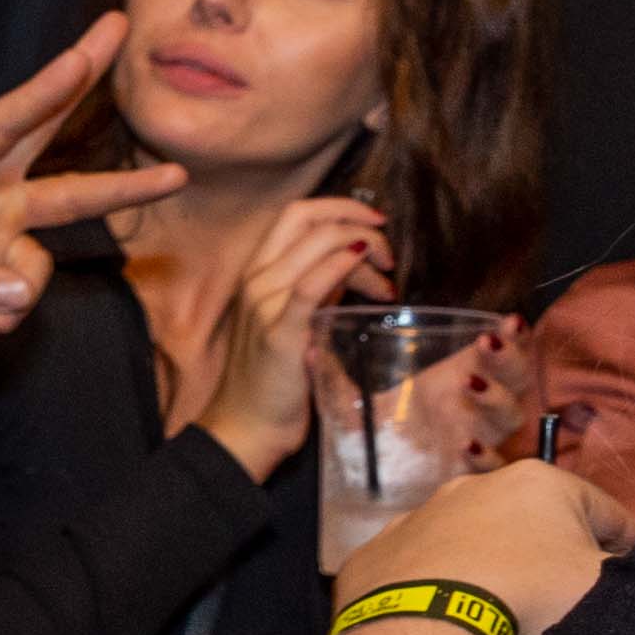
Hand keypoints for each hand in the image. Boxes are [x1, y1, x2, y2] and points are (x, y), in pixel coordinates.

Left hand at [0, 19, 186, 350]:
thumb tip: (21, 290)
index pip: (2, 123)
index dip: (44, 91)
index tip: (83, 54)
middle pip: (46, 129)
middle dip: (84, 80)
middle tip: (118, 27)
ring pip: (67, 205)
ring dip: (119, 195)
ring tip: (170, 182)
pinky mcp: (2, 259)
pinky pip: (32, 278)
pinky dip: (19, 301)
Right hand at [182, 194, 397, 477]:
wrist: (247, 427)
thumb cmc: (273, 378)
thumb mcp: (297, 318)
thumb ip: (320, 287)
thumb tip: (357, 262)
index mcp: (256, 274)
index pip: (296, 214)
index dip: (340, 207)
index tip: (375, 224)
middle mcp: (256, 280)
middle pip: (307, 218)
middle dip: (358, 219)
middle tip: (387, 253)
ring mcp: (265, 304)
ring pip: (319, 244)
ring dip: (365, 250)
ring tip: (386, 284)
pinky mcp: (279, 331)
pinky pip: (312, 284)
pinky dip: (344, 266)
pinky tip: (368, 272)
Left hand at [334, 456, 627, 634]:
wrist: (421, 626)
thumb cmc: (528, 598)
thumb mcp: (603, 588)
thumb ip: (630, 576)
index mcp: (540, 483)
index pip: (608, 514)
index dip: (632, 546)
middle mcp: (475, 487)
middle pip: (538, 525)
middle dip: (558, 554)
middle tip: (572, 598)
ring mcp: (419, 518)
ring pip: (476, 545)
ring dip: (495, 569)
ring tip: (505, 612)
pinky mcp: (378, 553)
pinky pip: (422, 573)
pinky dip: (440, 591)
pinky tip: (447, 619)